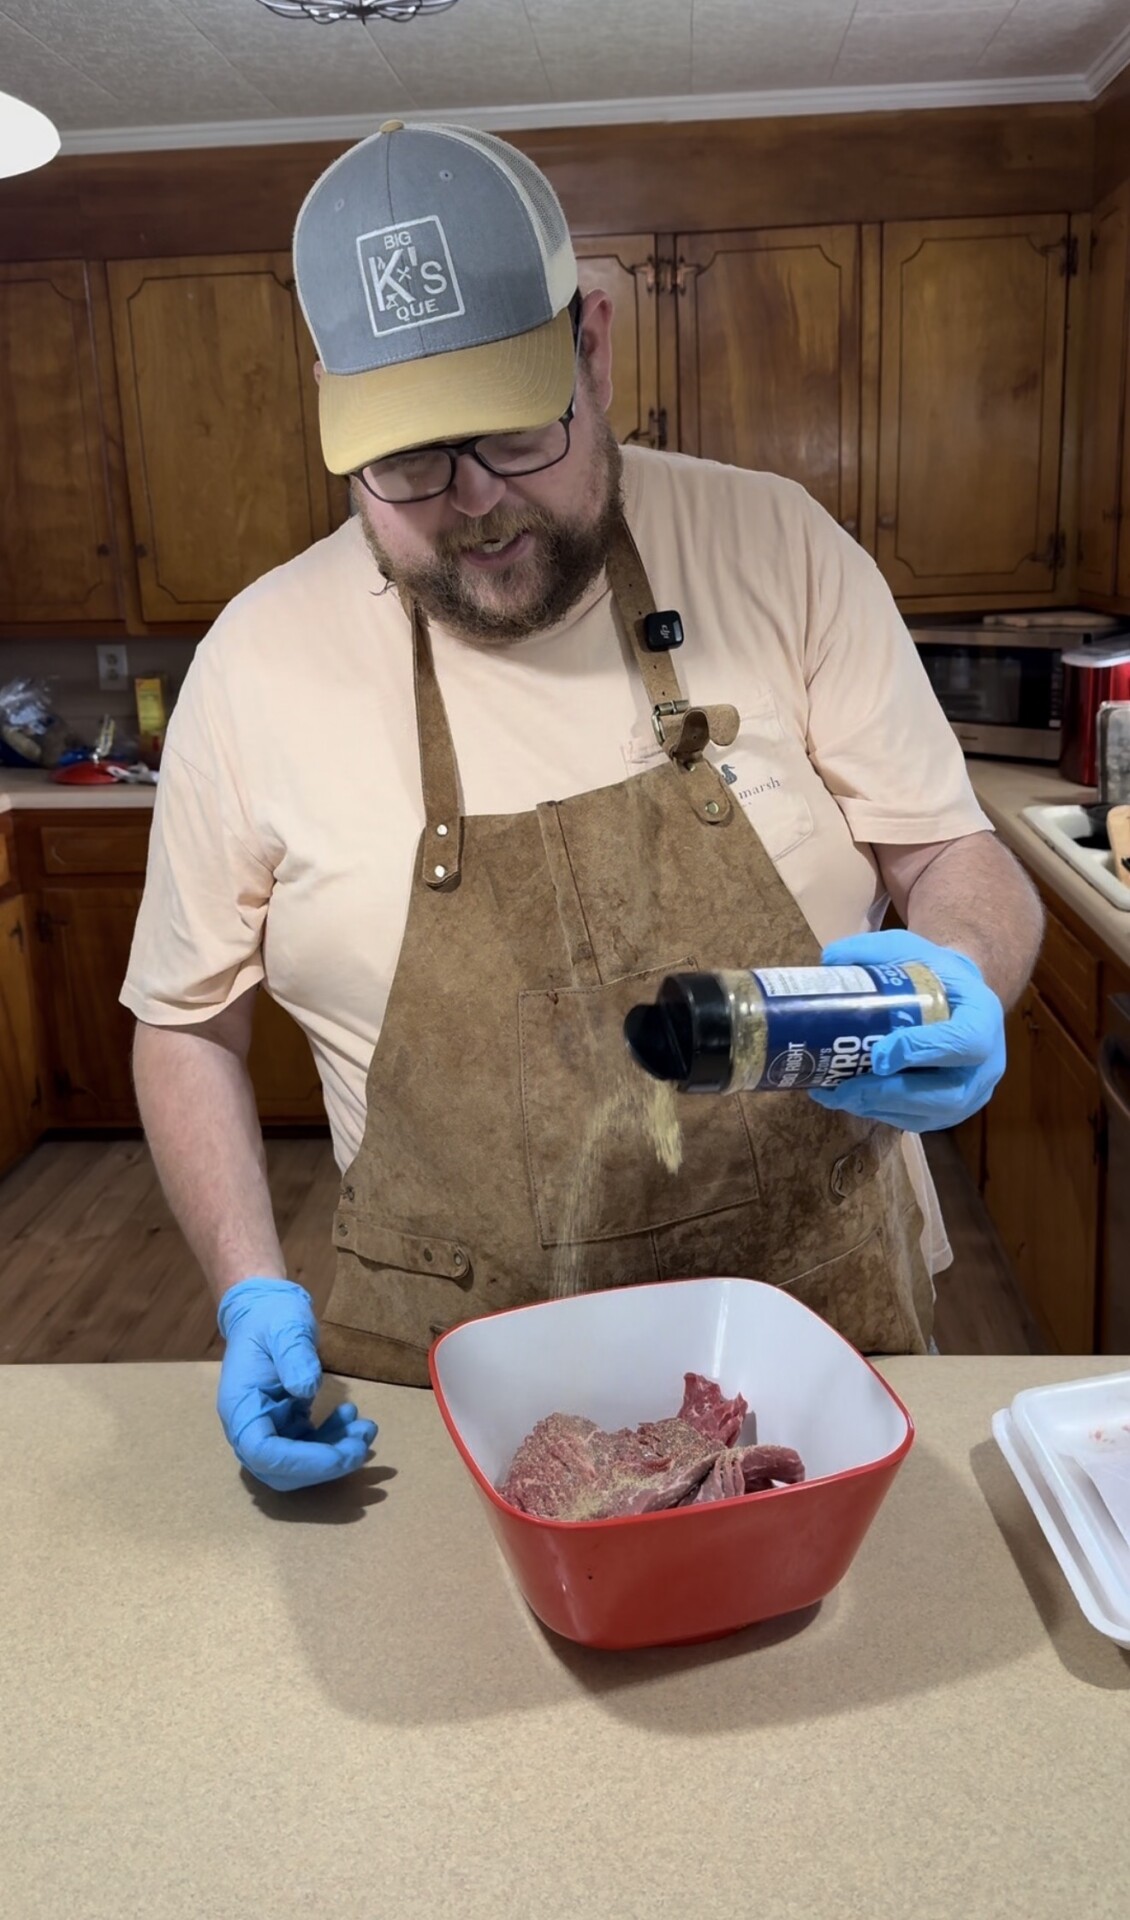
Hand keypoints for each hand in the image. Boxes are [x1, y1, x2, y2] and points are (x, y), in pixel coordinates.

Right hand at [216, 1278, 376, 1491]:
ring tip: (367, 1429)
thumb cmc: (273, 1317)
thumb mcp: (286, 1327)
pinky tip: (351, 1417)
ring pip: (297, 1466)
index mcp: (240, 1406)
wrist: (267, 1312)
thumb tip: (307, 1389)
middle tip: (363, 1445)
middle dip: (325, 1465)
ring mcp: (266, 1429)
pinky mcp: (283, 1426)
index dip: (302, 1462)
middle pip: (281, 1470)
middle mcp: (248, 1427)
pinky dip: (333, 1441)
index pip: (263, 1452)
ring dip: (335, 1456)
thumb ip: (294, 1356)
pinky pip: (308, 1449)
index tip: (342, 1454)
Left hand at [806, 929, 1005, 1132]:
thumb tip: (828, 960)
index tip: (880, 1054)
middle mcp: (988, 1061)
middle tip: (846, 1088)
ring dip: (881, 1110)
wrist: (955, 996)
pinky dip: (883, 1114)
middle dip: (892, 1094)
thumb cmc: (932, 972)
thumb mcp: (908, 950)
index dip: (925, 1051)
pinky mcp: (954, 1110)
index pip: (965, 1041)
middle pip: (948, 1093)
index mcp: (983, 1015)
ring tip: (837, 1096)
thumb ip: (871, 951)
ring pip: (932, 1115)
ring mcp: (974, 1091)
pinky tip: (850, 1101)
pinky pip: (921, 1122)